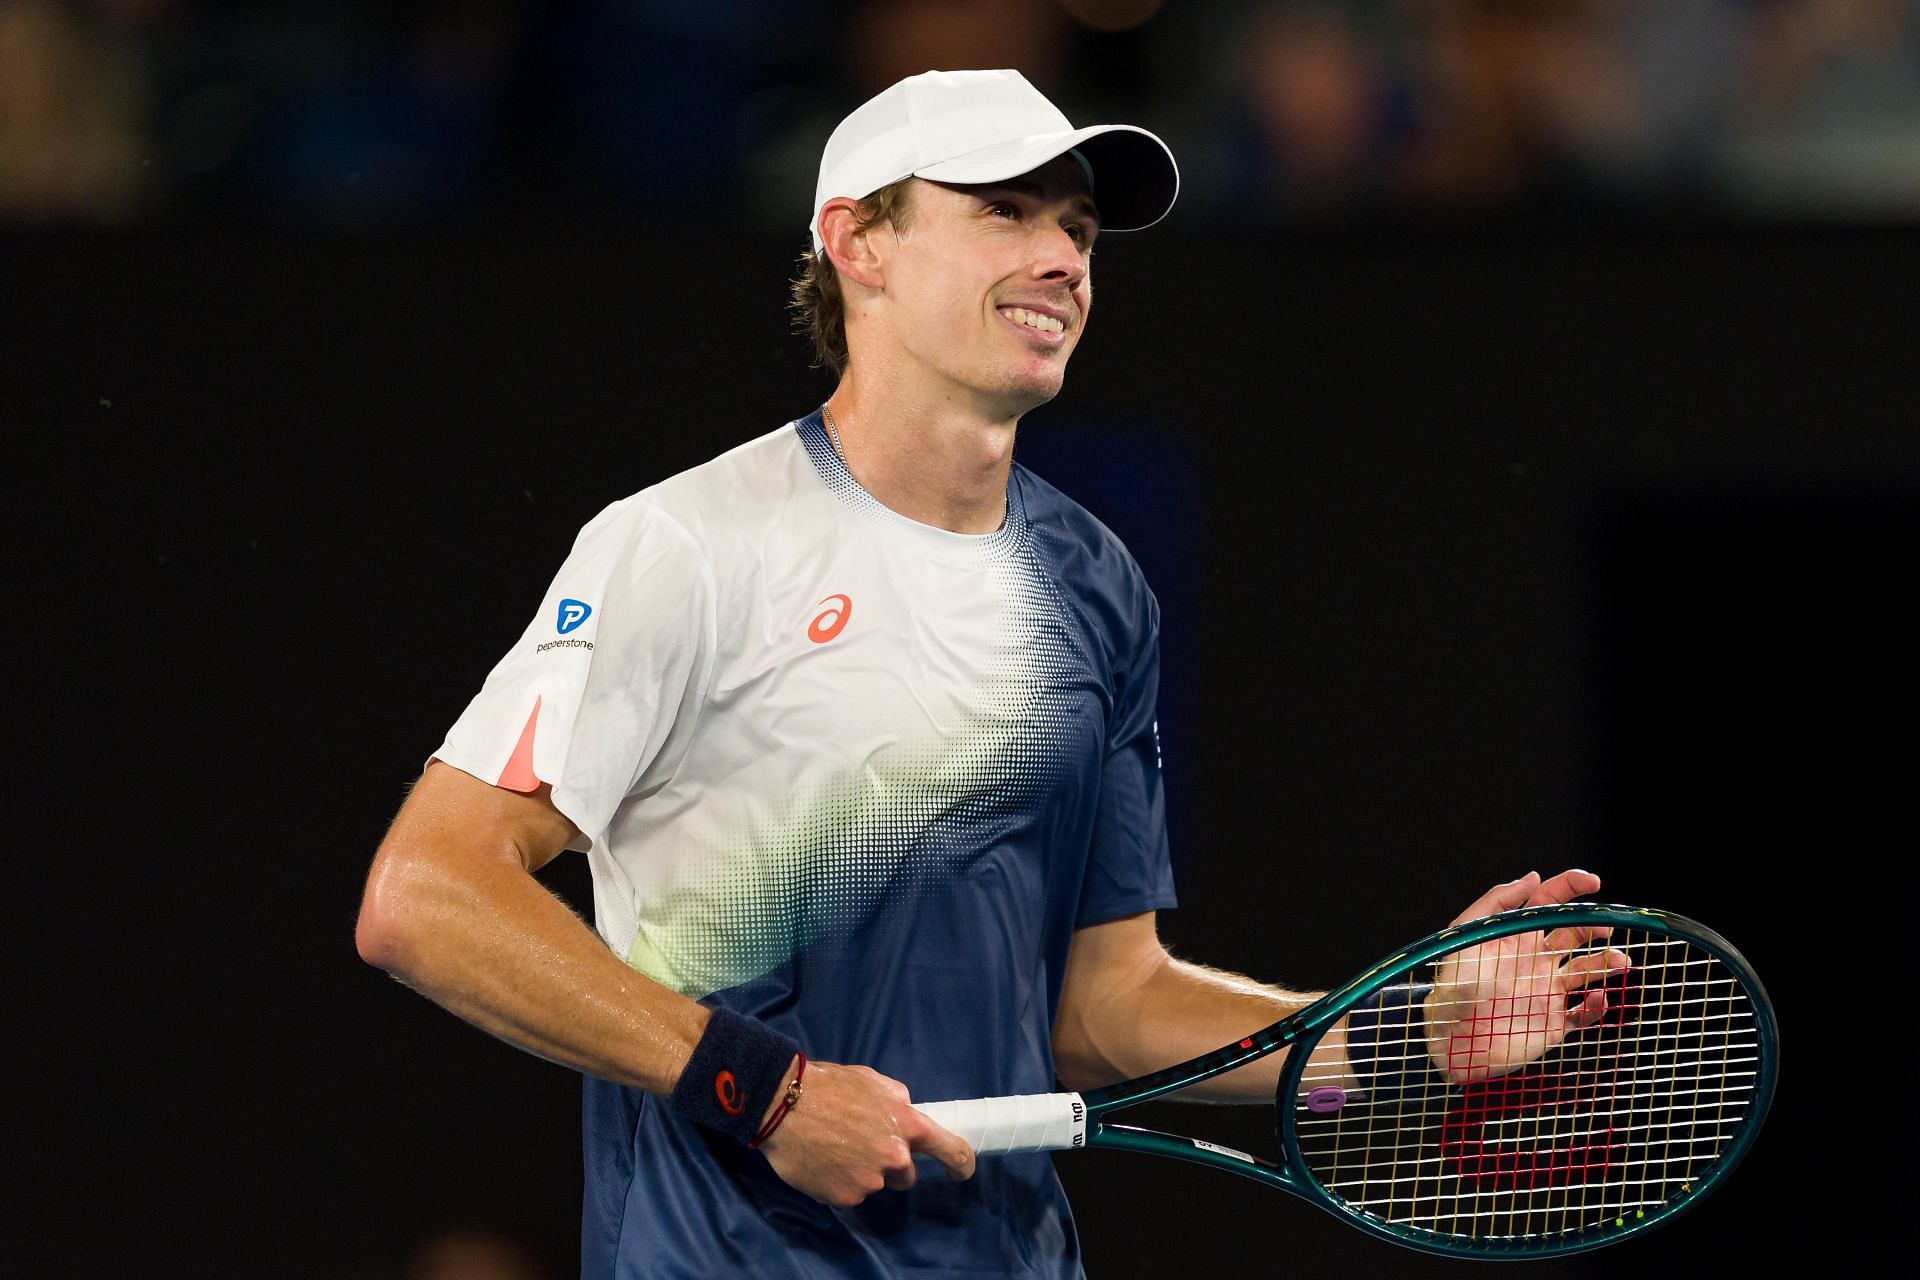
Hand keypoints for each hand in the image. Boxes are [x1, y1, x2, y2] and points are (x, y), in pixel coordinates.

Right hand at [757, 1060, 975, 1206]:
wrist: (783, 1104)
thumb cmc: (830, 1086)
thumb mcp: (874, 1081)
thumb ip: (898, 1100)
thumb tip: (908, 1111)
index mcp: (909, 1126)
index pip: (953, 1152)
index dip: (962, 1165)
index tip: (958, 1172)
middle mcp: (895, 1158)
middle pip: (907, 1175)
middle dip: (893, 1165)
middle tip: (864, 1145)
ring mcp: (870, 1181)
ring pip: (876, 1184)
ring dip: (863, 1172)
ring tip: (836, 1148)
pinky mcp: (845, 1197)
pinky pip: (851, 1193)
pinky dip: (840, 1182)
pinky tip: (823, 1161)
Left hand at [1424, 870, 1629, 1082]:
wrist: (1447, 1038)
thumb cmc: (1451, 985)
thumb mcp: (1465, 935)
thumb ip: (1496, 903)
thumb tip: (1532, 877)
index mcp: (1516, 936)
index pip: (1548, 902)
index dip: (1571, 887)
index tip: (1593, 881)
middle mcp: (1536, 960)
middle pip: (1575, 933)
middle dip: (1593, 925)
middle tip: (1603, 927)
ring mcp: (1547, 991)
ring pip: (1587, 971)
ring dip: (1606, 963)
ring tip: (1620, 961)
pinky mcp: (1553, 1023)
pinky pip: (1584, 1014)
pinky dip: (1597, 1006)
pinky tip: (1599, 998)